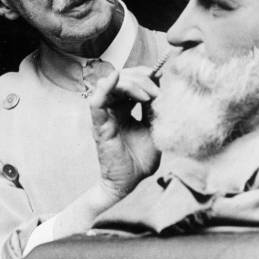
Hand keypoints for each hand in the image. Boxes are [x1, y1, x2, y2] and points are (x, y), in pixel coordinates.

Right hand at [87, 66, 159, 198]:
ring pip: (111, 85)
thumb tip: (162, 90)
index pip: (131, 81)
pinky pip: (96, 101)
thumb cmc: (140, 160)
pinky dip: (105, 87)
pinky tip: (116, 78)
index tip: (162, 77)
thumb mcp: (155, 129)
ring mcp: (105, 115)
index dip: (145, 75)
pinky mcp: (99, 125)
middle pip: (122, 79)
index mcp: (125, 108)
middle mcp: (113, 108)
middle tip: (158, 89)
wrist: (129, 183)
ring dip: (131, 84)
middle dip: (142, 78)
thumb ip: (155, 110)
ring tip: (148, 95)